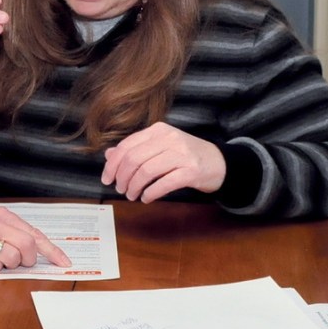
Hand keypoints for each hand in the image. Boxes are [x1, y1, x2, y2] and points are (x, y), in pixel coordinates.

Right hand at [0, 205, 70, 271]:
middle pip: (28, 245)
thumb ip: (9, 232)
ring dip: (8, 265)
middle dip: (29, 259)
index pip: (34, 233)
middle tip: (19, 262)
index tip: (64, 263)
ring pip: (12, 259)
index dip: (52, 251)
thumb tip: (33, 250)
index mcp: (0, 216)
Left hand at [101, 122, 226, 202]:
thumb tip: (109, 155)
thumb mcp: (160, 147)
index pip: (127, 146)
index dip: (112, 164)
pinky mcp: (192, 171)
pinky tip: (146, 198)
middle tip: (120, 189)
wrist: (220, 162)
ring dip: (134, 186)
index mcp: (158, 130)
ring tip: (132, 195)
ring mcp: (182, 154)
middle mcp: (169, 138)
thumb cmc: (185, 155)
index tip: (107, 178)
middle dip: (122, 177)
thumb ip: (135, 149)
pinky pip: (164, 183)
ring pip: (146, 171)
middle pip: (134, 158)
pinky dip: (151, 193)